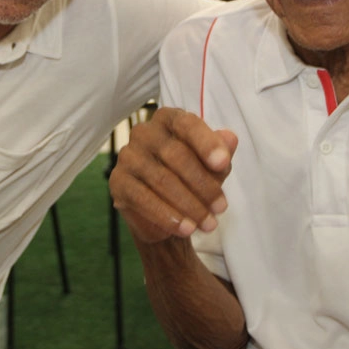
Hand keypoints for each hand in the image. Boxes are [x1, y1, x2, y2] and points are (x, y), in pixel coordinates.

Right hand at [109, 108, 237, 243]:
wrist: (167, 212)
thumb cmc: (193, 178)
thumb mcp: (213, 166)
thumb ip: (221, 152)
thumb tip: (230, 139)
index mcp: (169, 119)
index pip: (187, 125)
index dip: (206, 143)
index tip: (223, 164)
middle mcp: (144, 132)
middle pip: (176, 155)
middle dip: (203, 185)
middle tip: (221, 208)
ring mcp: (128, 156)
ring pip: (162, 179)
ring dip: (189, 205)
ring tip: (208, 224)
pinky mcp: (118, 181)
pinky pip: (142, 198)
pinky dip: (166, 216)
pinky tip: (185, 228)